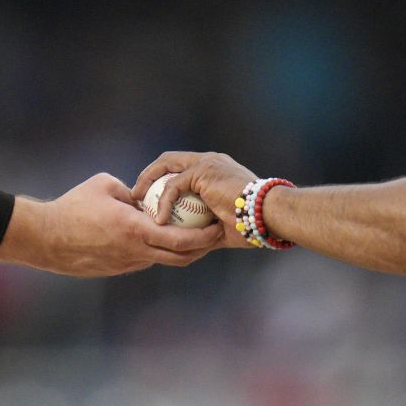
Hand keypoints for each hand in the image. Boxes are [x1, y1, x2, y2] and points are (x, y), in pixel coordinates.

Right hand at [0, 173, 219, 275]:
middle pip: (181, 257)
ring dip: (179, 250)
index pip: (182, 239)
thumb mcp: (106, 185)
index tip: (215, 226)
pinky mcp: (117, 269)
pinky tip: (157, 237)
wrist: (46, 238)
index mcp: (137, 230)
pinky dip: (157, 250)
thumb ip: (132, 190)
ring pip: (163, 260)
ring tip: (190, 233)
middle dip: (201, 247)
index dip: (203, 236)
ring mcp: (127, 264)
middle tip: (212, 233)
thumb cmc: (74, 206)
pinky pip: (145, 260)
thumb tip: (146, 194)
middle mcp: (136, 252)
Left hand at [132, 151, 261, 247]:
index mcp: (215, 170)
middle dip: (149, 174)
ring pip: (166, 165)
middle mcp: (210, 160)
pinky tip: (158, 219)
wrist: (269, 215)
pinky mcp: (202, 171)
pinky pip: (173, 187)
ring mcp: (206, 163)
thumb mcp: (221, 228)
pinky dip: (163, 203)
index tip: (150, 197)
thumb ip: (203, 230)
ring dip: (148, 182)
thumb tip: (189, 246)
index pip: (183, 167)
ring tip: (137, 201)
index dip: (163, 179)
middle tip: (136, 195)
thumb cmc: (253, 225)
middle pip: (169, 159)